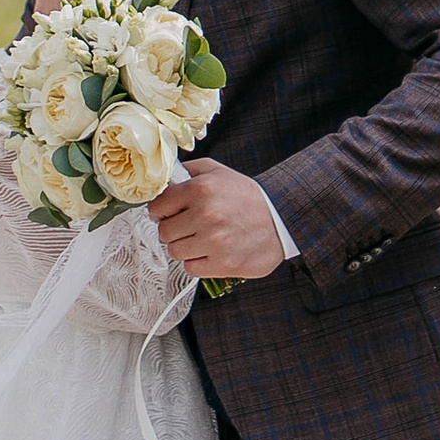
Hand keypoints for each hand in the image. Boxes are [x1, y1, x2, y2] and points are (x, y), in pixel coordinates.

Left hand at [146, 160, 286, 283]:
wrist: (281, 219)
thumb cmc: (248, 197)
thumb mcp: (218, 171)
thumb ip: (188, 172)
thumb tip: (162, 181)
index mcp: (201, 189)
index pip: (157, 206)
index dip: (160, 211)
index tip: (167, 214)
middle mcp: (206, 215)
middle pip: (164, 232)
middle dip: (173, 230)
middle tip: (188, 227)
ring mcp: (214, 241)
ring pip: (174, 251)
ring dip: (185, 247)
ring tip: (201, 239)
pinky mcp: (222, 263)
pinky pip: (190, 268)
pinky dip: (197, 262)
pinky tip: (210, 252)